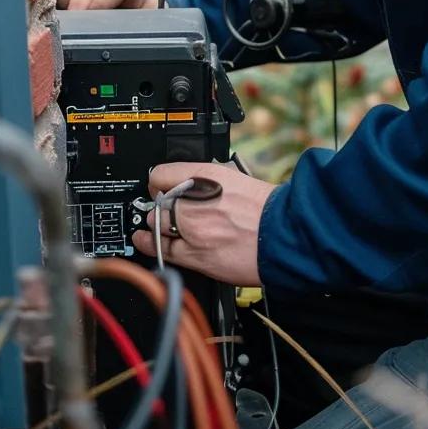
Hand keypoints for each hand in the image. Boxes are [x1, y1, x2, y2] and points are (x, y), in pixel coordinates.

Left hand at [132, 161, 276, 285]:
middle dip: (161, 204)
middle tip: (168, 208)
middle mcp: (195, 200)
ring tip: (157, 223)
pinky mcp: (195, 255)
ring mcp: (193, 228)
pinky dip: (150, 243)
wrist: (282, 235)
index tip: (158, 185)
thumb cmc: (265, 208)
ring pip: (157, 223)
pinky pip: (162, 249)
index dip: (158, 181)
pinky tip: (145, 240)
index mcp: (205, 176)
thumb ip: (207, 181)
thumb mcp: (234, 178)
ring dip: (157, 223)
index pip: (160, 173)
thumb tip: (188, 185)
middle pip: (158, 200)